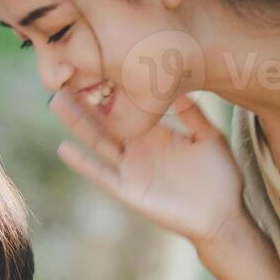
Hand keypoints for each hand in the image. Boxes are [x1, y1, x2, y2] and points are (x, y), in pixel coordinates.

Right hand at [50, 92, 246, 250]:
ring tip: (56, 102)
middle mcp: (137, 149)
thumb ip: (193, 114)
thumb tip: (178, 88)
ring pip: (97, 141)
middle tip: (63, 77)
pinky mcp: (127, 190)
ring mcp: (129, 169)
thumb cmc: (220, 179)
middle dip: (84, 100)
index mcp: (155, 134)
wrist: (223, 215)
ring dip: (76, 123)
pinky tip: (64, 148)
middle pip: (104, 120)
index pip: (127, 107)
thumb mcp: (209, 138)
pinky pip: (101, 174)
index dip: (110, 88)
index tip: (94, 64)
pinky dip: (82, 163)